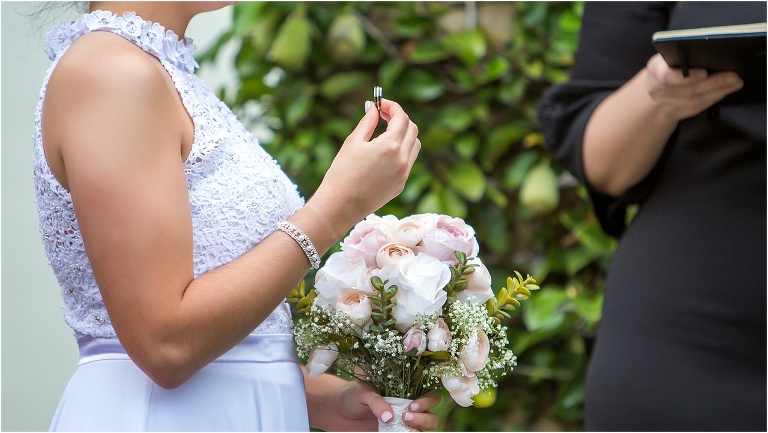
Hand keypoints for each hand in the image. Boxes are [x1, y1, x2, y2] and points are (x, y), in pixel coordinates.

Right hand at [310, 98, 420, 229]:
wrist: (341, 205)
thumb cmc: (342, 172)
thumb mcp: (353, 142)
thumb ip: (367, 122)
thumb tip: (372, 107)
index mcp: (390, 146)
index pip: (401, 117)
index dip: (392, 106)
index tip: (380, 104)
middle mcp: (402, 159)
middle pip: (412, 129)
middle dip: (400, 118)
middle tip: (383, 115)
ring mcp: (404, 173)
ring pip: (414, 145)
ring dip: (404, 134)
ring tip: (386, 133)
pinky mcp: (401, 185)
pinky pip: (408, 161)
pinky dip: (402, 151)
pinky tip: (384, 152)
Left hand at [330, 381, 440, 431]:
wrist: (337, 410)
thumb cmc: (353, 394)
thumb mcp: (363, 391)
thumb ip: (377, 401)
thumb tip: (389, 418)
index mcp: (406, 392)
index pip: (429, 395)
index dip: (427, 401)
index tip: (412, 406)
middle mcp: (408, 408)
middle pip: (431, 416)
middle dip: (424, 419)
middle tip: (405, 417)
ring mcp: (402, 425)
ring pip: (424, 430)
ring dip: (419, 429)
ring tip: (407, 431)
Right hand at [645, 53, 743, 120]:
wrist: (654, 87)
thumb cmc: (667, 66)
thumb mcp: (669, 56)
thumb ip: (683, 56)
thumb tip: (712, 54)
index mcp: (654, 70)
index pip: (666, 76)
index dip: (686, 77)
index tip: (704, 73)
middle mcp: (656, 89)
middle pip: (687, 90)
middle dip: (713, 83)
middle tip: (733, 76)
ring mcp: (663, 104)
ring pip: (694, 101)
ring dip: (718, 91)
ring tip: (734, 82)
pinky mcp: (672, 113)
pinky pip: (695, 108)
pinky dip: (712, 99)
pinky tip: (725, 91)